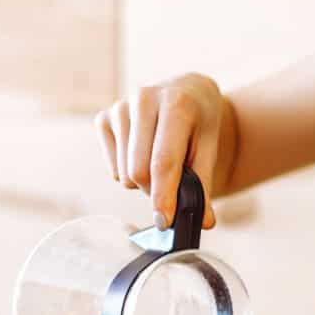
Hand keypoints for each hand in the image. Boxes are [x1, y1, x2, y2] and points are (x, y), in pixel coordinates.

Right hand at [95, 73, 231, 228]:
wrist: (188, 92)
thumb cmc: (201, 123)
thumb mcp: (210, 149)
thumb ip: (204, 186)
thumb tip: (204, 223)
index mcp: (176, 103)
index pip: (164, 161)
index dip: (164, 196)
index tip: (165, 221)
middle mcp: (144, 99)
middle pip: (139, 171)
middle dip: (156, 190)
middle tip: (174, 184)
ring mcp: (120, 107)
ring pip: (124, 173)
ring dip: (143, 182)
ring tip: (161, 162)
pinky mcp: (103, 118)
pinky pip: (113, 169)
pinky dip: (129, 172)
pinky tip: (143, 152)